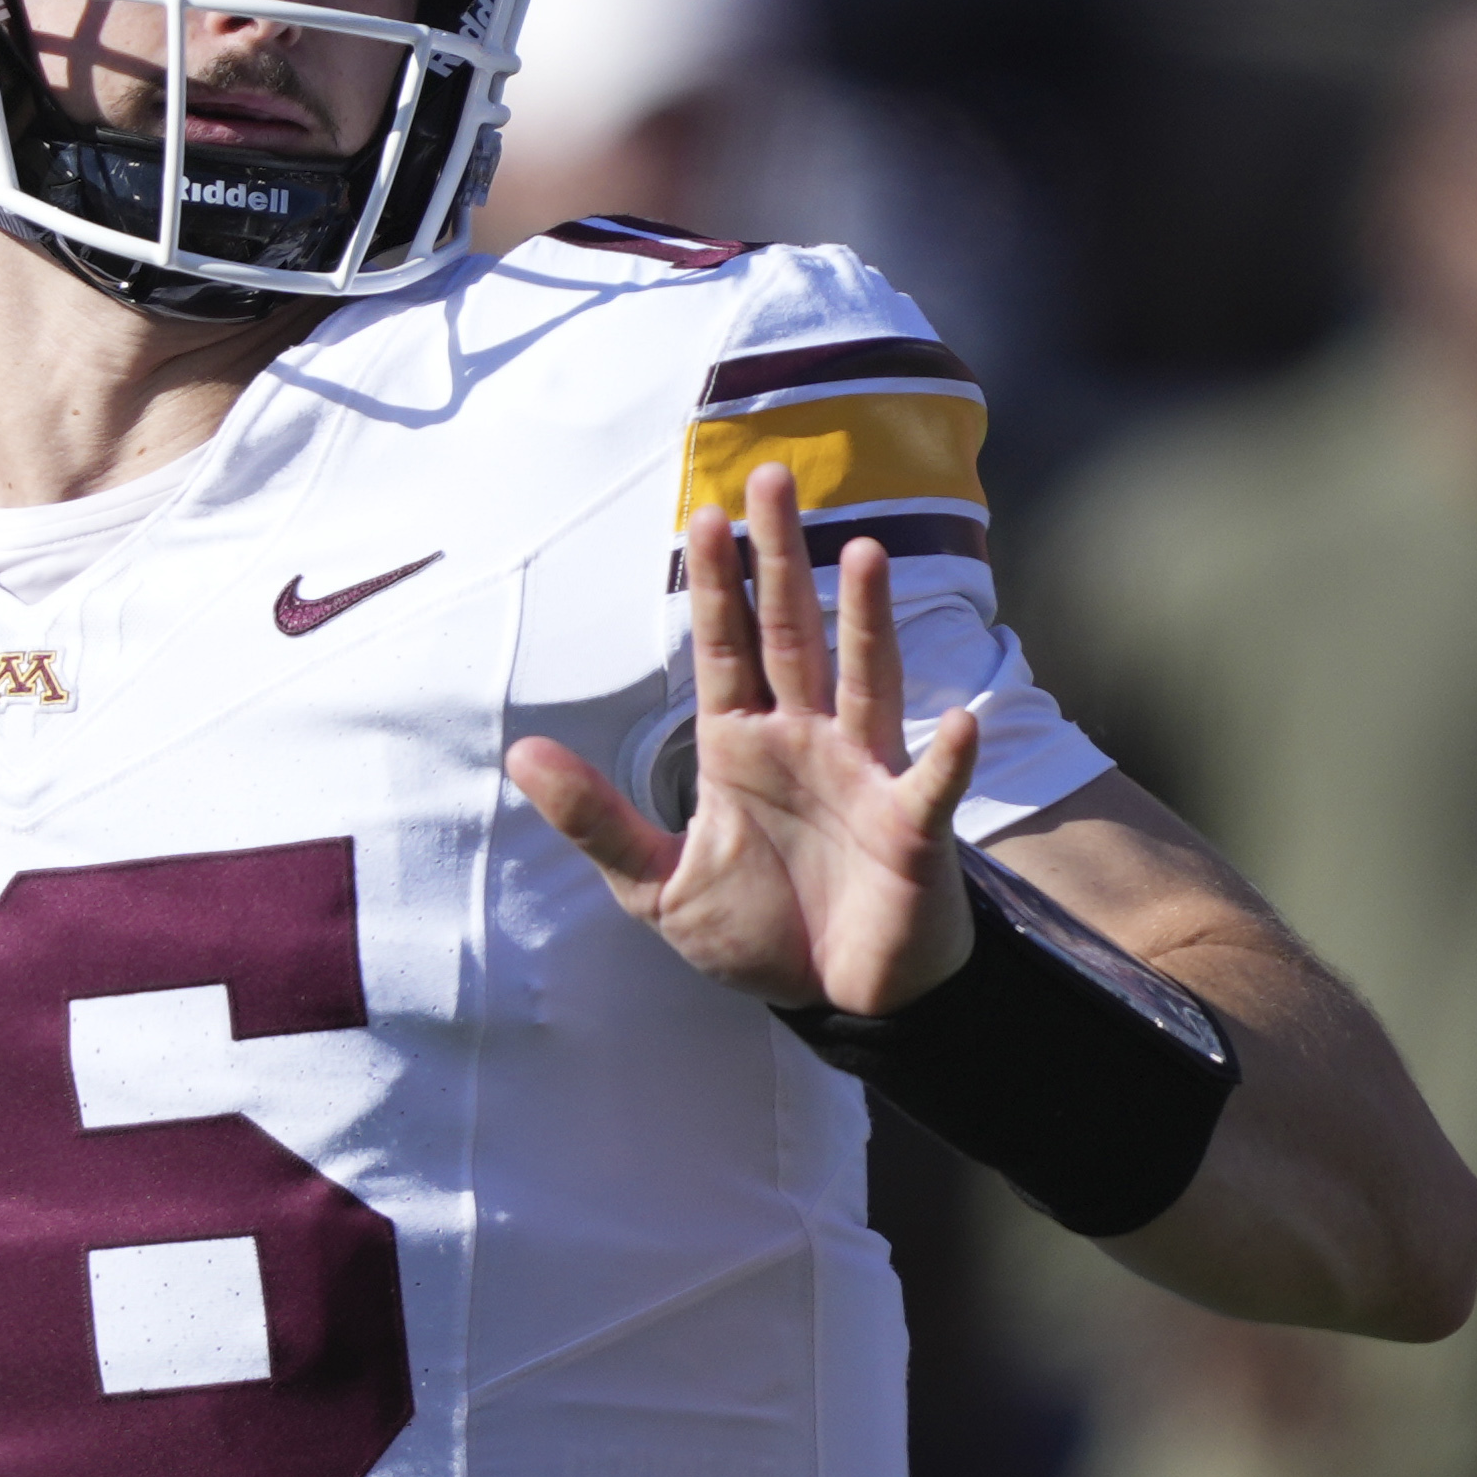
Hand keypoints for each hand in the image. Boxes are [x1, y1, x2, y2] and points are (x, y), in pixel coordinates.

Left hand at [504, 458, 982, 1013]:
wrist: (837, 997)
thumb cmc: (761, 929)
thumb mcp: (656, 886)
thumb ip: (596, 820)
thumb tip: (519, 753)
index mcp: (740, 747)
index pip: (723, 648)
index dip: (716, 585)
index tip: (705, 514)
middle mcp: (804, 741)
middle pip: (792, 634)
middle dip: (782, 560)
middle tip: (772, 478)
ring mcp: (864, 774)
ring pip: (866, 679)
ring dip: (867, 620)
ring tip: (866, 551)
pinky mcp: (911, 826)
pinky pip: (931, 785)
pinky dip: (947, 756)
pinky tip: (957, 722)